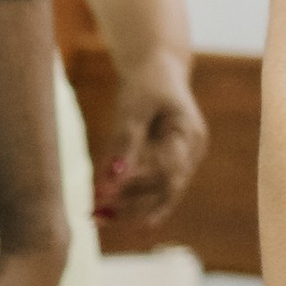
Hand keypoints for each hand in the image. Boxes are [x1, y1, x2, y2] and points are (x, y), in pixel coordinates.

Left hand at [94, 54, 207, 226]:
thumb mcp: (132, 109)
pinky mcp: (169, 161)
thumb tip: (111, 181)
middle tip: (96, 218)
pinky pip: (151, 183)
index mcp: (188, 134)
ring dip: (128, 204)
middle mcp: (191, 151)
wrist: (159, 67)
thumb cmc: (146, 82)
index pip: (169, 174)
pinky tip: (103, 204)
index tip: (111, 205)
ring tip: (94, 214)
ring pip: (156, 191)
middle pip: (164, 189)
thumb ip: (124, 143)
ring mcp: (183, 157)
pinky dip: (129, 193)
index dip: (142, 193)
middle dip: (132, 206)